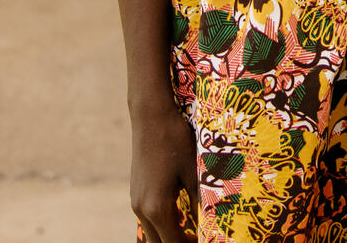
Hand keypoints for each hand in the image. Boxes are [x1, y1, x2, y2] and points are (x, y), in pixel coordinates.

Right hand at [129, 104, 196, 242]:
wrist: (151, 116)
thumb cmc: (175, 141)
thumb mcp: (193, 172)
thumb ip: (200, 202)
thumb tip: (210, 222)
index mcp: (157, 208)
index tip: (206, 241)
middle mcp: (142, 209)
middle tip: (199, 239)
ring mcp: (136, 202)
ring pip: (151, 234)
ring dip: (170, 236)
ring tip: (192, 232)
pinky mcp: (136, 193)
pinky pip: (148, 220)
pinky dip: (163, 226)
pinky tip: (180, 216)